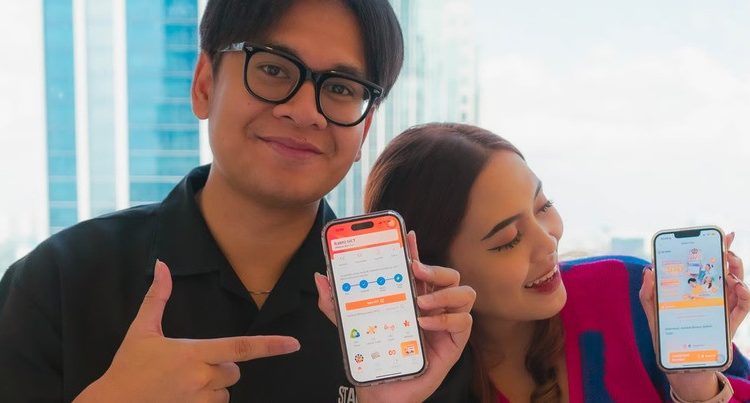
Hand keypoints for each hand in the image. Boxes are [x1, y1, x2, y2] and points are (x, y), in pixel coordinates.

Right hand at [74, 260, 300, 402]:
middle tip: (194, 364)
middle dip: (223, 366)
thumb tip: (162, 265)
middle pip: (234, 370)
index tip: (294, 344)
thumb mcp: (142, 330)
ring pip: (226, 392)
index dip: (271, 346)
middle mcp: (200, 378)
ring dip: (214, 387)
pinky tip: (186, 396)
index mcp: (192, 353)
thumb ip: (157, 298)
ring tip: (185, 383)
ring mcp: (197, 400)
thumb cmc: (128, 367)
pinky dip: (207, 401)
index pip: (241, 348)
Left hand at [315, 231, 475, 402]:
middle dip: (434, 268)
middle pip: (448, 275)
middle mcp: (433, 306)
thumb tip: (321, 279)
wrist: (382, 392)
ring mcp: (446, 323)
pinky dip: (445, 318)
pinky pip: (463, 321)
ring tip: (421, 302)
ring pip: (464, 293)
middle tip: (415, 270)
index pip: (419, 267)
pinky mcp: (454, 343)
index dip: (415, 249)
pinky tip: (424, 322)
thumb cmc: (376, 356)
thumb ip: (335, 304)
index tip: (406, 235)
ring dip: (445, 292)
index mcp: (413, 297)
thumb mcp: (351, 327)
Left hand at [639, 231, 748, 400]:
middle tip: (724, 247)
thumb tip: (649, 269)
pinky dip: (745, 295)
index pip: (709, 264)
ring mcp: (723, 308)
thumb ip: (648, 291)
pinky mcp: (730, 323)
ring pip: (738, 284)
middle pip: (727, 270)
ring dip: (737, 271)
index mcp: (696, 288)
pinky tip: (738, 286)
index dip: (718, 249)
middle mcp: (713, 295)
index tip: (721, 234)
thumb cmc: (667, 333)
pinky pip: (744, 307)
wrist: (678, 363)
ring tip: (729, 266)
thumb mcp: (652, 310)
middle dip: (728, 255)